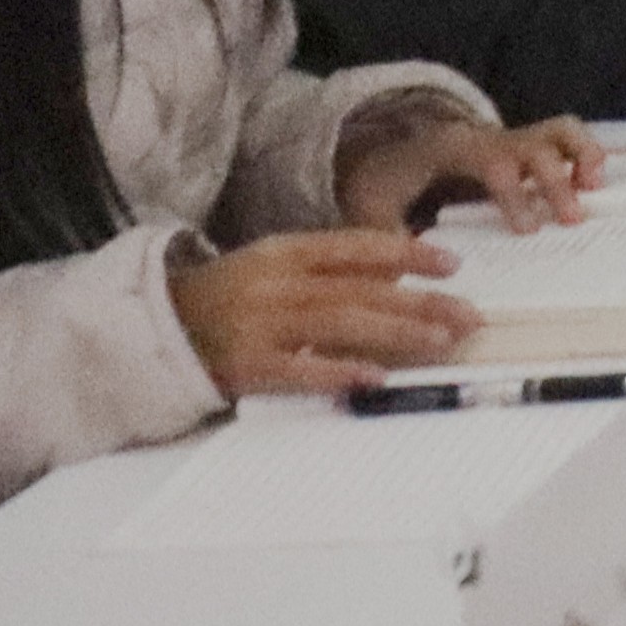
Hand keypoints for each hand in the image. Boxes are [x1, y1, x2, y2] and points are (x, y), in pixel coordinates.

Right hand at [172, 227, 478, 396]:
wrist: (157, 328)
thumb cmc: (231, 295)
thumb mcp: (276, 265)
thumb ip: (331, 266)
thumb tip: (401, 271)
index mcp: (285, 252)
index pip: (355, 247)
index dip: (406, 255)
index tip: (452, 265)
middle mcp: (276, 284)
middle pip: (359, 289)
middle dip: (420, 302)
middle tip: (467, 314)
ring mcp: (261, 325)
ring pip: (340, 324)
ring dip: (395, 332)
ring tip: (440, 340)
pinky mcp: (247, 367)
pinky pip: (301, 369)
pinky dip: (340, 372)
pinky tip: (376, 378)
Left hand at [340, 109, 603, 234]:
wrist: (391, 149)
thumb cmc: (386, 182)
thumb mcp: (371, 207)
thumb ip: (385, 237)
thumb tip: (400, 278)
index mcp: (453, 150)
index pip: (492, 163)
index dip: (514, 194)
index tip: (528, 230)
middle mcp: (491, 138)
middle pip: (535, 144)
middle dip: (557, 180)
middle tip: (572, 220)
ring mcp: (513, 138)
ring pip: (559, 129)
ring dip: (584, 154)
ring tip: (596, 186)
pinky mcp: (528, 147)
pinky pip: (566, 136)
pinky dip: (586, 154)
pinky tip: (593, 183)